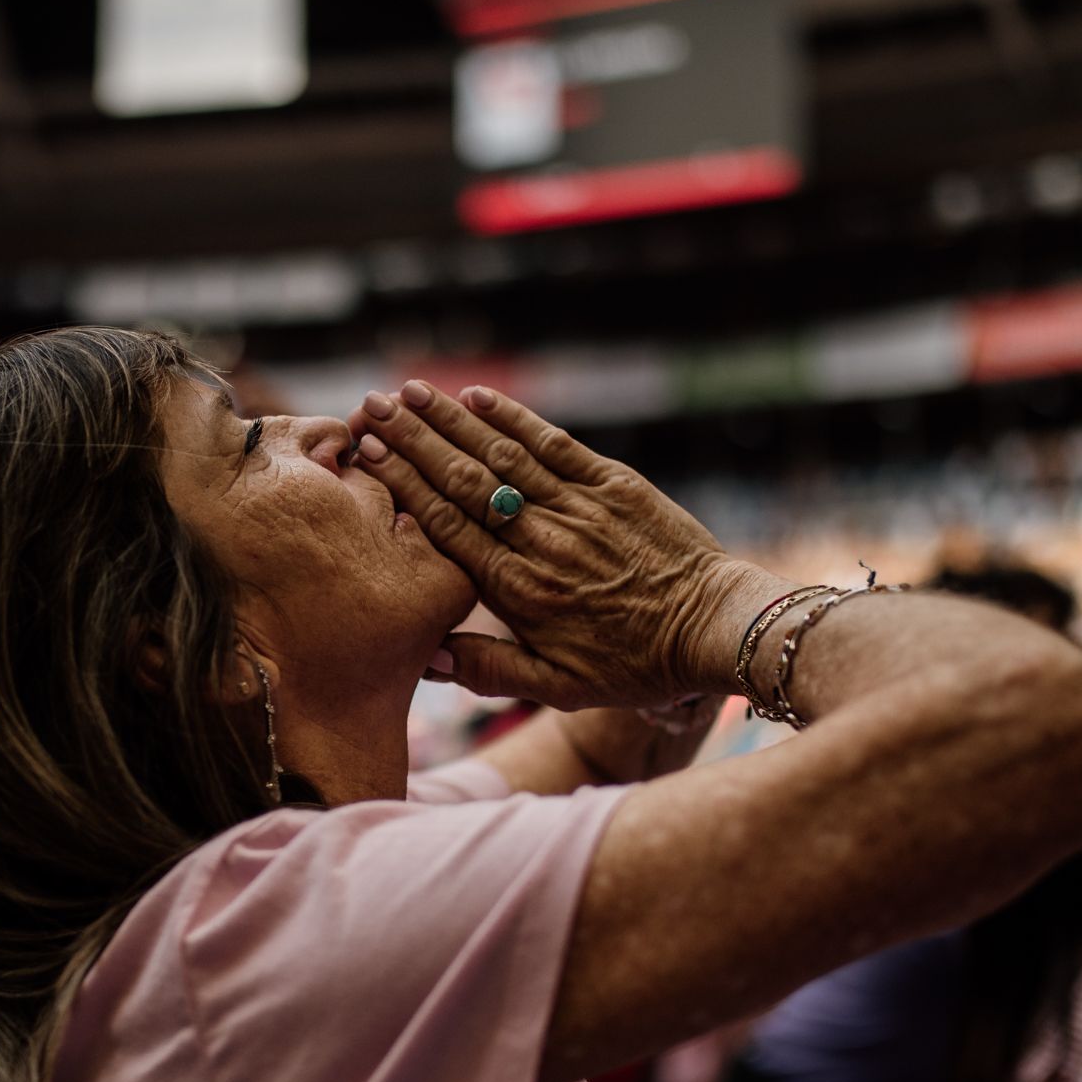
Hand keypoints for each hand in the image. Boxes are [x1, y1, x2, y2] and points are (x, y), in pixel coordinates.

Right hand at [352, 381, 764, 709]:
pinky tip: (480, 398)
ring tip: (411, 392)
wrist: (714, 629)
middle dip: (413, 440)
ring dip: (452, 420)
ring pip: (501, 455)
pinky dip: (514, 419)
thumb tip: (426, 655)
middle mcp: (542, 541)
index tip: (367, 455)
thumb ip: (489, 671)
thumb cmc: (635, 665)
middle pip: (462, 481)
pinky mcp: (615, 485)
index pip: (444, 526)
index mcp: (519, 591)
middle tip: (371, 408)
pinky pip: (554, 444)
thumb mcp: (559, 688)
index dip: (402, 485)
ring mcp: (579, 508)